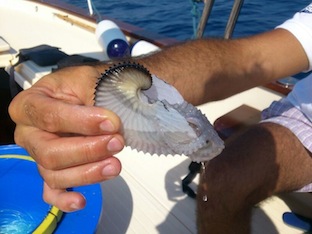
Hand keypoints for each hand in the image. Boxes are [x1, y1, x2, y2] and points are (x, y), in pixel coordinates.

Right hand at [9, 65, 123, 211]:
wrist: (93, 93)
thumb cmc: (87, 85)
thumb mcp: (88, 80)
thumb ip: (95, 100)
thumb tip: (110, 128)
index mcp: (29, 104)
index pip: (48, 117)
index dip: (81, 122)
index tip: (112, 123)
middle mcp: (28, 133)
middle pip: (49, 153)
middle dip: (87, 151)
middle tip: (118, 143)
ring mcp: (39, 155)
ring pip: (55, 175)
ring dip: (88, 173)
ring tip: (115, 165)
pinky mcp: (54, 172)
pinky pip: (52, 192)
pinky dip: (65, 200)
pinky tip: (81, 201)